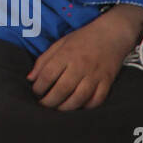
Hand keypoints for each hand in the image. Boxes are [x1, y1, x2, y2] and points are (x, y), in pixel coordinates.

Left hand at [26, 9, 142, 109]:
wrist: (111, 34)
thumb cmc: (82, 39)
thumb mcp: (59, 43)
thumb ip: (43, 60)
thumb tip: (30, 79)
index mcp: (66, 54)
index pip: (48, 74)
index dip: (38, 87)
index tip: (35, 92)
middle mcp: (80, 65)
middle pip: (62, 89)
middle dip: (50, 101)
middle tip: (44, 105)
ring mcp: (95, 75)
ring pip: (79, 97)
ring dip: (66, 107)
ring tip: (58, 109)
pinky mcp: (107, 82)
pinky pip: (97, 100)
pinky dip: (86, 107)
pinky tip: (77, 107)